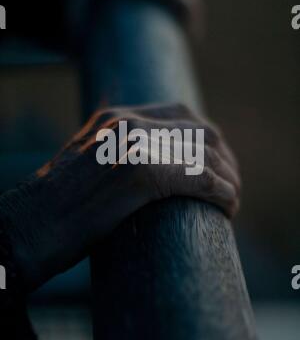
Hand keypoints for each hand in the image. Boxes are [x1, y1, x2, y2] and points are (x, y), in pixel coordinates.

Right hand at [0, 103, 239, 289]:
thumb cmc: (58, 206)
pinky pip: (199, 177)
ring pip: (204, 153)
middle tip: (230, 183)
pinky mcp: (138, 172)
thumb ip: (121, 152)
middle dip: (223, 157)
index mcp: (114, 117)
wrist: (30, 227)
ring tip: (231, 199)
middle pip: (200, 129)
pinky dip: (221, 192)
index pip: (180, 112)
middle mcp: (125, 122)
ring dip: (227, 177)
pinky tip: (227, 206)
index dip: (207, 139)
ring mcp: (132, 143)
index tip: (216, 163)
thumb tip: (160, 166)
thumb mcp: (91, 163)